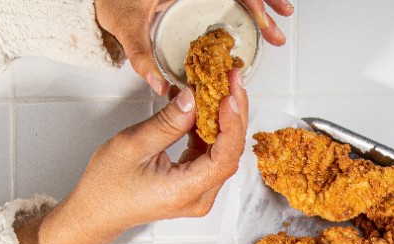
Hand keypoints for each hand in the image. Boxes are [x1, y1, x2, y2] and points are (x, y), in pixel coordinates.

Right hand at [18, 72, 247, 243]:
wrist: (97, 210)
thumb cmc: (107, 185)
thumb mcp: (133, 145)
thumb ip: (167, 123)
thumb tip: (192, 99)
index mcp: (185, 191)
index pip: (223, 157)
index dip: (231, 124)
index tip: (229, 96)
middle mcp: (199, 196)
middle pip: (229, 152)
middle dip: (233, 114)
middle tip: (231, 80)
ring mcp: (199, 191)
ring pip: (222, 151)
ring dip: (222, 119)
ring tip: (221, 87)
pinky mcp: (194, 184)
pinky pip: (209, 154)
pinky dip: (208, 129)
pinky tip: (204, 106)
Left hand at [94, 0, 293, 94]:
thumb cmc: (112, 2)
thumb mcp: (126, 28)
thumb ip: (141, 57)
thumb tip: (158, 85)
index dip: (249, 1)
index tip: (263, 19)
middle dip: (264, 3)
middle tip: (281, 25)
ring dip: (261, 1)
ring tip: (281, 16)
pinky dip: (246, 3)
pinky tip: (258, 14)